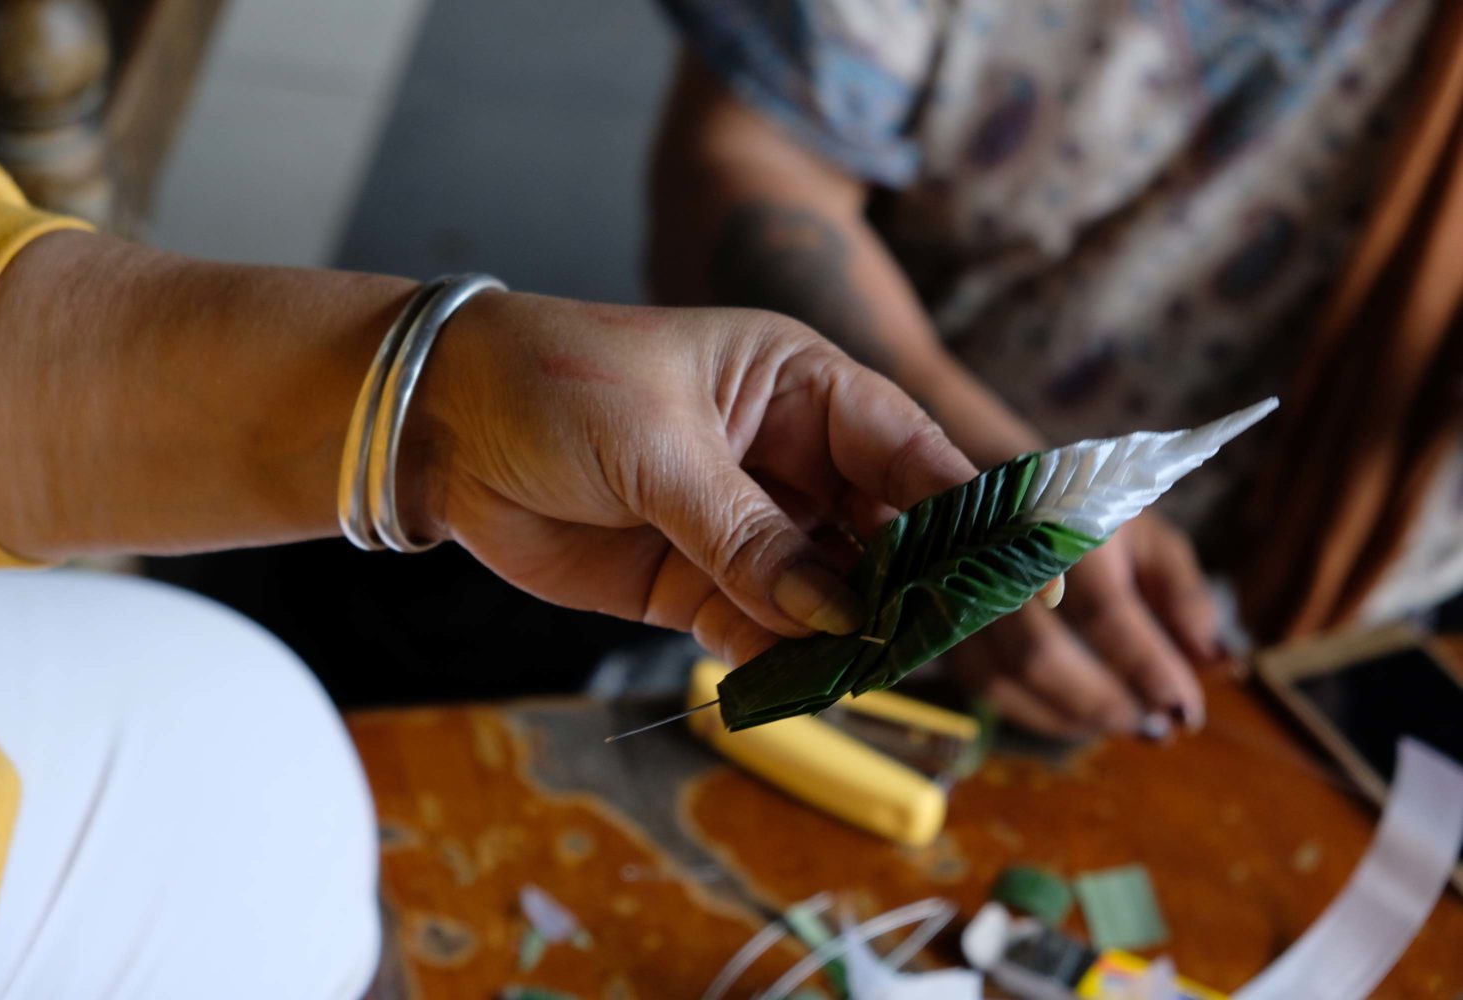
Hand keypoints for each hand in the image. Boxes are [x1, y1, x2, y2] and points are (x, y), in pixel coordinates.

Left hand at [411, 291, 976, 664]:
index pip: (910, 451)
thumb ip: (749, 535)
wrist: (442, 426)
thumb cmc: (555, 382)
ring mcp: (748, 525)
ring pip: (830, 592)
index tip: (1026, 573)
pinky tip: (803, 681)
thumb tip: (838, 612)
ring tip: (873, 670)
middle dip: (915, 586)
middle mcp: (789, 458)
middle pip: (886, 531)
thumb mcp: (659, 446)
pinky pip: (765, 630)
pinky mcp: (699, 582)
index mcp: (799, 387)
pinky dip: (786, 661)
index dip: (973, 511)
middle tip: (944, 640)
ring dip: (852, 634)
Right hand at [948, 512, 1220, 737]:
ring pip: (1005, 677)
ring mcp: (963, 590)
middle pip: (1042, 655)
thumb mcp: (1147, 534)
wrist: (1000, 483)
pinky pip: (982, 684)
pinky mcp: (943, 618)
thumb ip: (1184, 596)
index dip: (1147, 669)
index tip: (1187, 711)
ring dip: (1070, 716)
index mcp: (1065, 526)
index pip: (1106, 613)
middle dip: (1105, 703)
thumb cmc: (1089, 512)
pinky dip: (1034, 714)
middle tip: (1155, 728)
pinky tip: (1077, 719)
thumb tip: (1220, 665)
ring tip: (1123, 725)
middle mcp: (1002, 560)